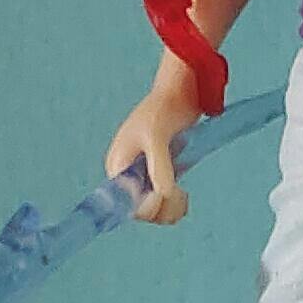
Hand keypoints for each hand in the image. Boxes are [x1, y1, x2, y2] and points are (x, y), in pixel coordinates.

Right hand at [107, 67, 197, 225]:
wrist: (181, 93)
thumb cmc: (162, 108)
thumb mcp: (157, 136)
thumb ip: (158, 166)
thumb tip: (163, 194)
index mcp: (118, 165)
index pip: (124, 201)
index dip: (144, 206)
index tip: (165, 196)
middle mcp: (127, 174)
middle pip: (139, 209)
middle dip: (160, 209)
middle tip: (180, 196)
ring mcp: (145, 175)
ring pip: (154, 208)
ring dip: (169, 210)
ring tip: (183, 198)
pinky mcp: (161, 174)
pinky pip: (165, 200)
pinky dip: (175, 204)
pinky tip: (184, 197)